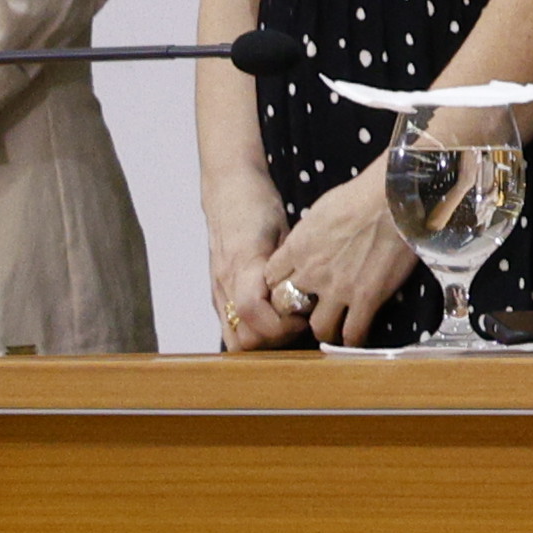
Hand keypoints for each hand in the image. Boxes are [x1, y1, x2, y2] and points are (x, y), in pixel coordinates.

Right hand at [203, 179, 302, 349]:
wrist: (227, 191)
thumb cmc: (257, 205)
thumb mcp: (282, 229)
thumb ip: (290, 263)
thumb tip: (313, 293)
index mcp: (243, 265)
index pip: (253, 311)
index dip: (282, 324)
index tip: (306, 315)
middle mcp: (226, 284)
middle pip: (245, 338)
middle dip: (277, 340)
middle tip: (302, 323)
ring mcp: (219, 292)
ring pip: (236, 341)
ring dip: (265, 342)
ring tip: (289, 325)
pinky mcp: (219, 295)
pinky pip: (232, 329)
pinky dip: (254, 334)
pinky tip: (274, 319)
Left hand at [262, 165, 423, 347]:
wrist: (391, 198)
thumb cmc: (360, 195)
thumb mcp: (319, 211)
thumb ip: (308, 236)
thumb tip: (312, 244)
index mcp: (296, 249)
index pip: (272, 280)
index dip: (281, 286)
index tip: (293, 286)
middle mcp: (311, 273)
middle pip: (288, 308)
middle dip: (297, 312)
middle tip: (312, 310)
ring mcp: (338, 289)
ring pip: (319, 329)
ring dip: (326, 330)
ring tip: (336, 329)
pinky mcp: (366, 298)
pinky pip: (353, 333)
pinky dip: (354, 339)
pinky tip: (358, 336)